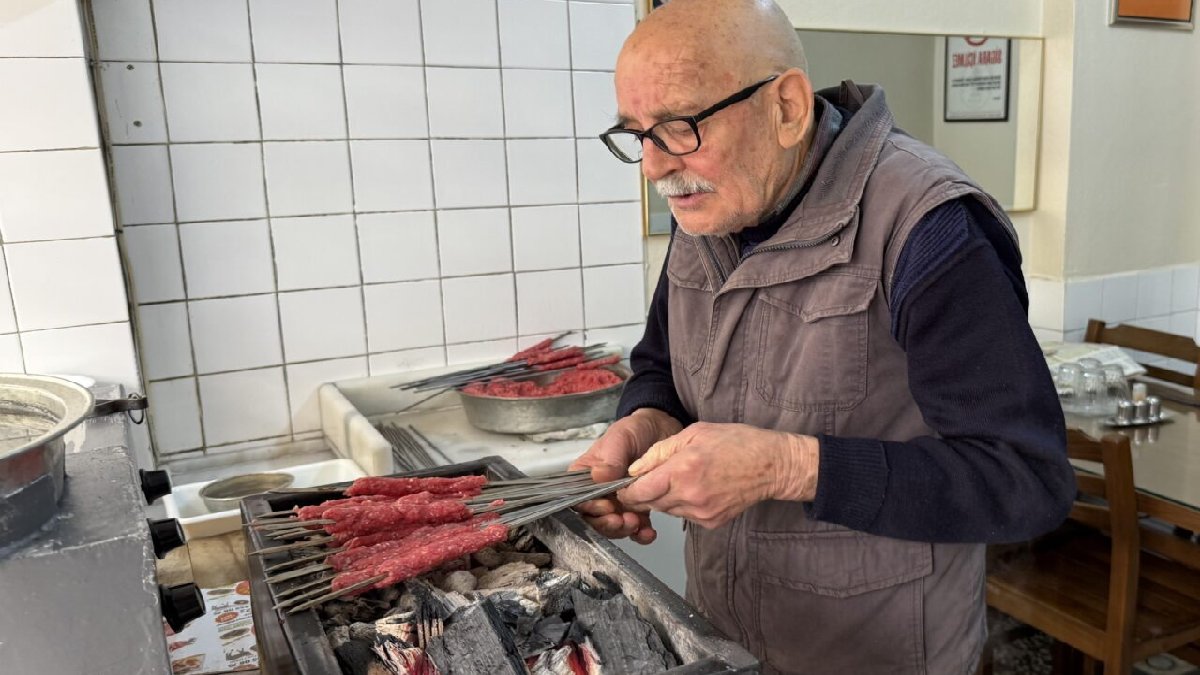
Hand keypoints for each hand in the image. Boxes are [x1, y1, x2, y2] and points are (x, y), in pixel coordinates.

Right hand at [569, 408, 682, 543]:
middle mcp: (598, 492)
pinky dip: (640, 534)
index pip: (579, 498)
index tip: (606, 506)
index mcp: (586, 475)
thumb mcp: (620, 438)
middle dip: (607, 524)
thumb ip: (610, 457)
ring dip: (623, 530)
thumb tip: (598, 476)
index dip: (589, 508)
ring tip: (636, 524)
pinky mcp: (637, 508)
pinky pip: (635, 527)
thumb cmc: (634, 430)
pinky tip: (648, 532)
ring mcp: (618, 502)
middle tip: (621, 520)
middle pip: (594, 518)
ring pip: (613, 526)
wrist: (662, 430)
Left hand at [619, 422, 818, 528]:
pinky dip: (681, 504)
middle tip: (650, 478)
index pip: (639, 492)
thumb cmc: (737, 443)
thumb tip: (634, 469)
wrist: (772, 466)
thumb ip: (660, 452)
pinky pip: (684, 515)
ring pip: (666, 510)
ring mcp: (701, 513)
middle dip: (644, 493)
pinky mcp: (711, 523)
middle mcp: (690, 497)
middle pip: (650, 503)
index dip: (626, 490)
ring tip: (679, 478)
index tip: (624, 485)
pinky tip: (695, 488)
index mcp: (683, 471)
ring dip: (663, 497)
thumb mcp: (694, 434)